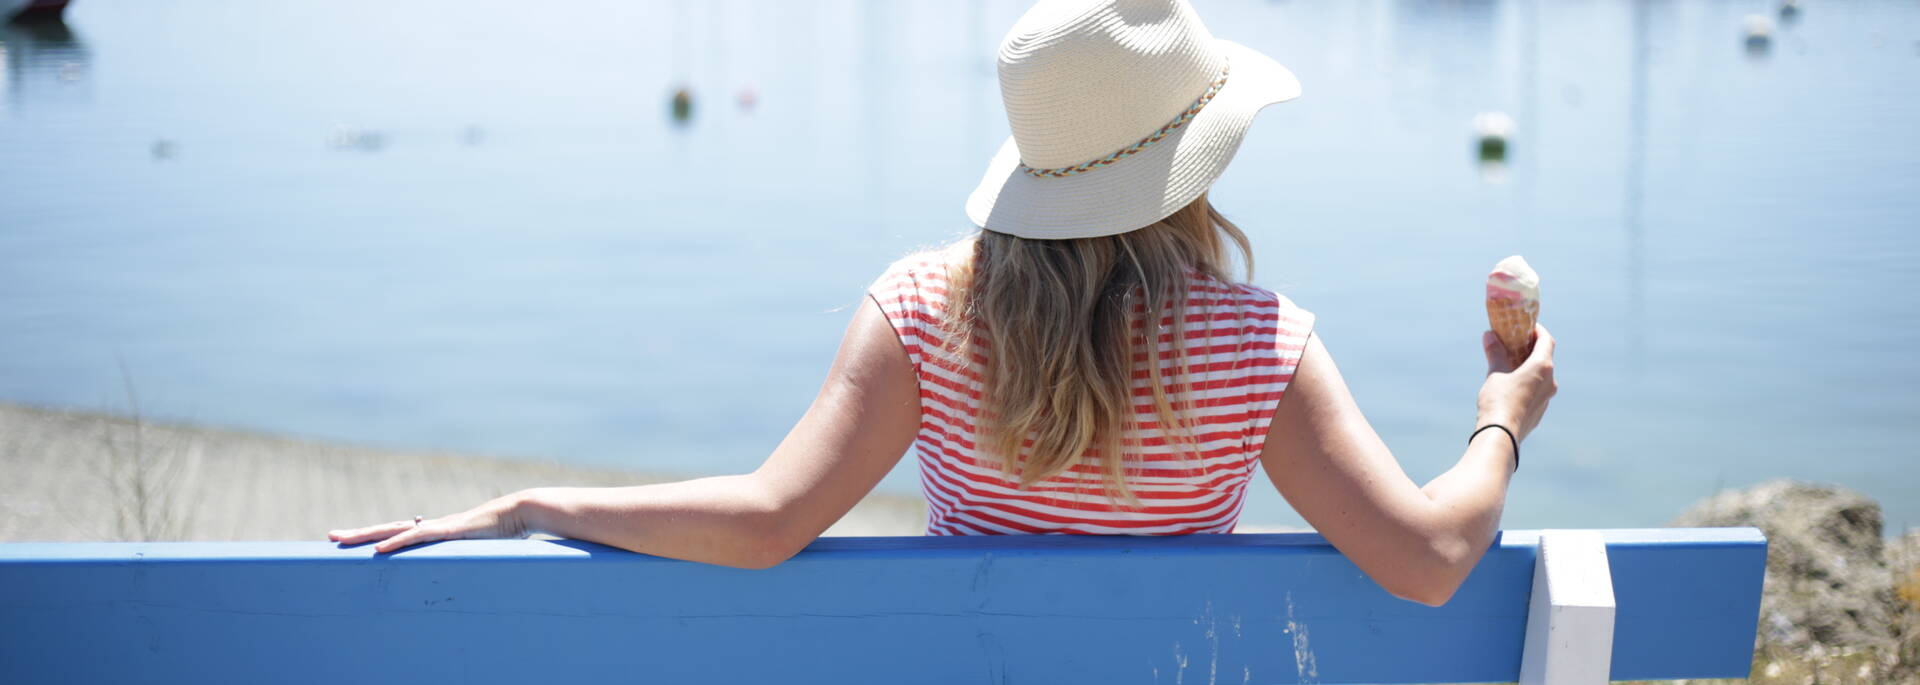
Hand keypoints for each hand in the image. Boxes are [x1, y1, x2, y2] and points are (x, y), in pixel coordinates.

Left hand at [327, 491, 533, 553]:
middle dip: (358, 534)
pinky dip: (397, 542)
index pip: (396, 532)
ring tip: (343, 540)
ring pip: (394, 531)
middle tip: (330, 537)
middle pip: (386, 530)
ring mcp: (437, 527)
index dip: (374, 536)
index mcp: (434, 532)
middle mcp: (429, 527)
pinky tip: (379, 549)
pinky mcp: (448, 531)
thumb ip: (463, 554)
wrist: (519, 512)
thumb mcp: (476, 547)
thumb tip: (458, 567)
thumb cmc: (502, 531)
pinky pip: (416, 537)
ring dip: (367, 536)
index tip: (351, 541)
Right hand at [1475, 323, 1556, 442]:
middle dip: (1529, 349)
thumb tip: (1489, 335)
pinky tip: (1510, 388)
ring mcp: (1547, 398)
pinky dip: (1527, 383)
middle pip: (1544, 358)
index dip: (1537, 330)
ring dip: (1528, 368)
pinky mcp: (1540, 411)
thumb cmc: (1498, 400)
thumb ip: (1495, 353)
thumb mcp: (1495, 373)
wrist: (1502, 435)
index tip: (1526, 326)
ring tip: (1509, 366)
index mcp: (1542, 367)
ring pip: (1541, 376)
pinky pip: (1536, 391)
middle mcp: (1551, 381)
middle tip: (1513, 345)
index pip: (1546, 340)